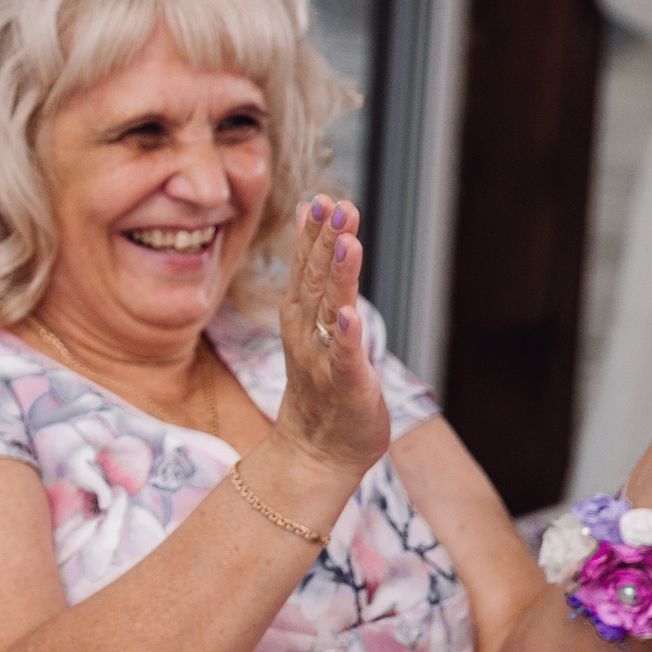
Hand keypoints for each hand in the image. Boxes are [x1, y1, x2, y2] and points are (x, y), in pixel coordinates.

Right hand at [270, 195, 387, 478]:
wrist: (315, 454)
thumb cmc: (322, 386)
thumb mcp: (315, 324)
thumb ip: (312, 272)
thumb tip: (309, 216)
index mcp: (301, 317)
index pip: (306, 267)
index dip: (314, 233)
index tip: (323, 198)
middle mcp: (307, 334)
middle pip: (315, 281)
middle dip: (326, 242)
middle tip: (337, 206)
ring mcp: (323, 360)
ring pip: (329, 312)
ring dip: (337, 277)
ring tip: (347, 243)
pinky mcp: (346, 387)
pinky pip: (344, 359)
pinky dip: (347, 338)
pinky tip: (350, 316)